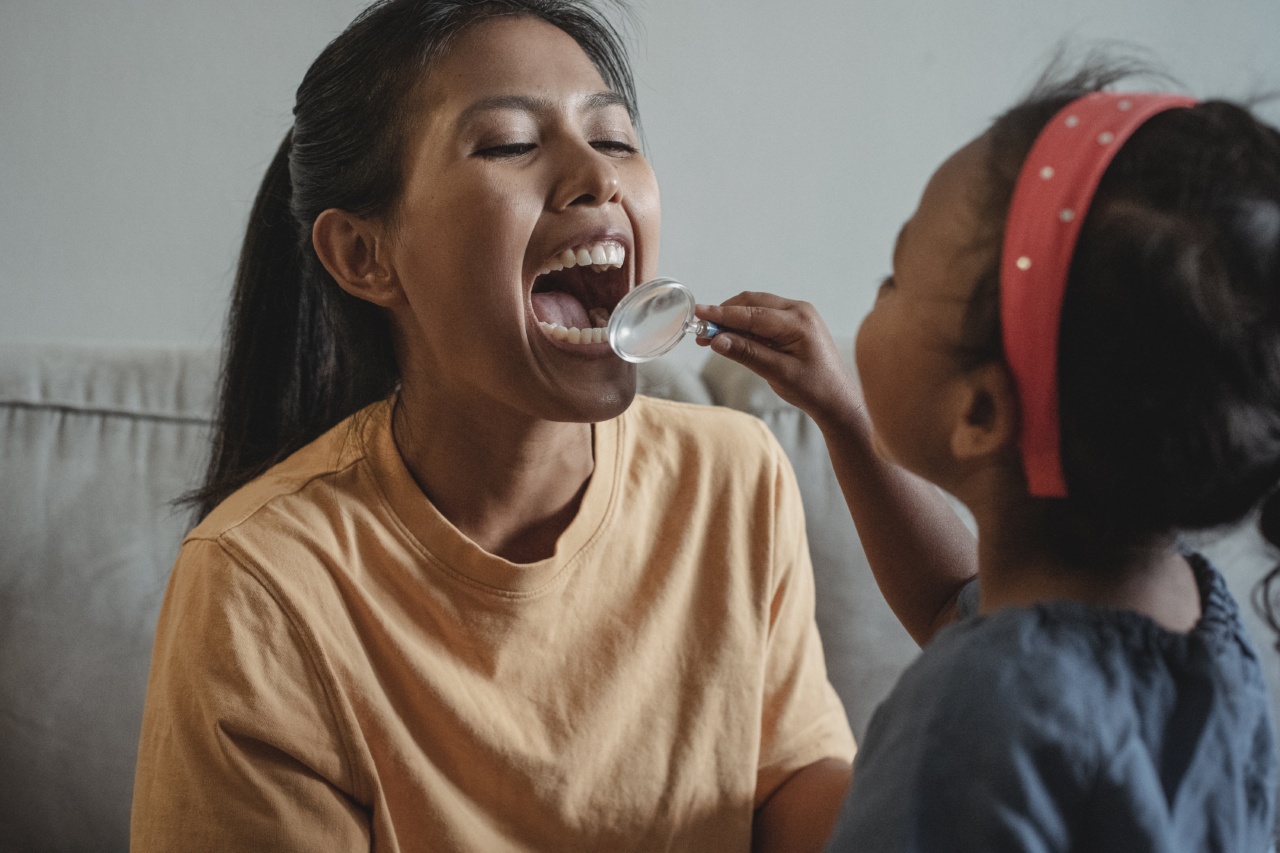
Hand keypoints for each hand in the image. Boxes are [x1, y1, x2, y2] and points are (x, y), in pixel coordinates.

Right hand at [696, 292, 862, 432]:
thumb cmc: (814, 388)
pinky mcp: (795, 323)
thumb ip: (747, 353)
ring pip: (757, 308)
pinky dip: (746, 325)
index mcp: (799, 321)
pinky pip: (764, 317)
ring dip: (733, 320)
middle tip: (701, 330)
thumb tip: (717, 340)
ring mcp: (798, 314)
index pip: (752, 314)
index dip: (722, 315)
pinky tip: (732, 338)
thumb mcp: (777, 373)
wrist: (838, 399)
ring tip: (711, 336)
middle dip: (725, 315)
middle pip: (752, 303)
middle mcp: (799, 311)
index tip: (699, 313)